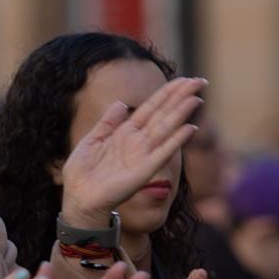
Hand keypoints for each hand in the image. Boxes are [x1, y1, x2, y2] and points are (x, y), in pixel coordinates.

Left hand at [58, 77, 204, 225]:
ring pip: (166, 129)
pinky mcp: (144, 171)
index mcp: (126, 133)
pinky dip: (176, 140)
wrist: (78, 198)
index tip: (184, 79)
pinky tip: (189, 128)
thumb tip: (122, 103)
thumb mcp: (92, 140)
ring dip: (181, 113)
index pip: (151, 108)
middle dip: (181, 97)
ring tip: (197, 99)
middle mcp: (138, 142)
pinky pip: (163, 153)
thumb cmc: (82, 173)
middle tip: (200, 81)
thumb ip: (108, 122)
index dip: (167, 93)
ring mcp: (142, 156)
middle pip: (163, 114)